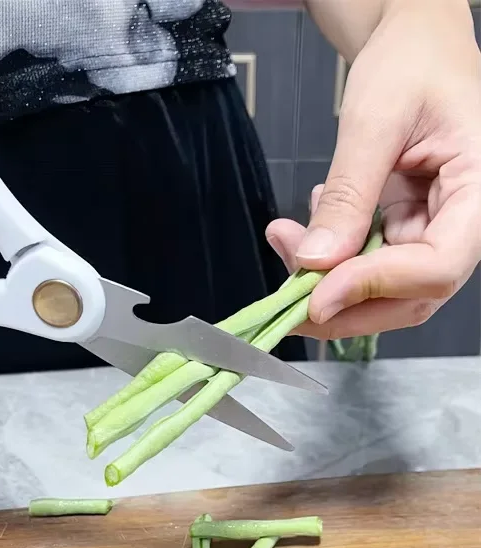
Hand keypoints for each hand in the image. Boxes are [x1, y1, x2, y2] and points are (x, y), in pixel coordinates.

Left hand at [266, 0, 480, 340]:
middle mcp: (464, 221)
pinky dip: (326, 259)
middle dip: (341, 303)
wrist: (412, 44)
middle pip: (410, 295)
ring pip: (381, 290)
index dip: (376, 287)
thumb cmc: (412, 62)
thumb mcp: (377, 120)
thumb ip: (351, 193)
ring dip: (325, 282)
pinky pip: (363, 264)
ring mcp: (433, 229)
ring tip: (285, 236)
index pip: (439, 265)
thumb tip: (317, 260)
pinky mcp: (403, 231)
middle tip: (285, 295)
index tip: (317, 295)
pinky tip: (301, 228)